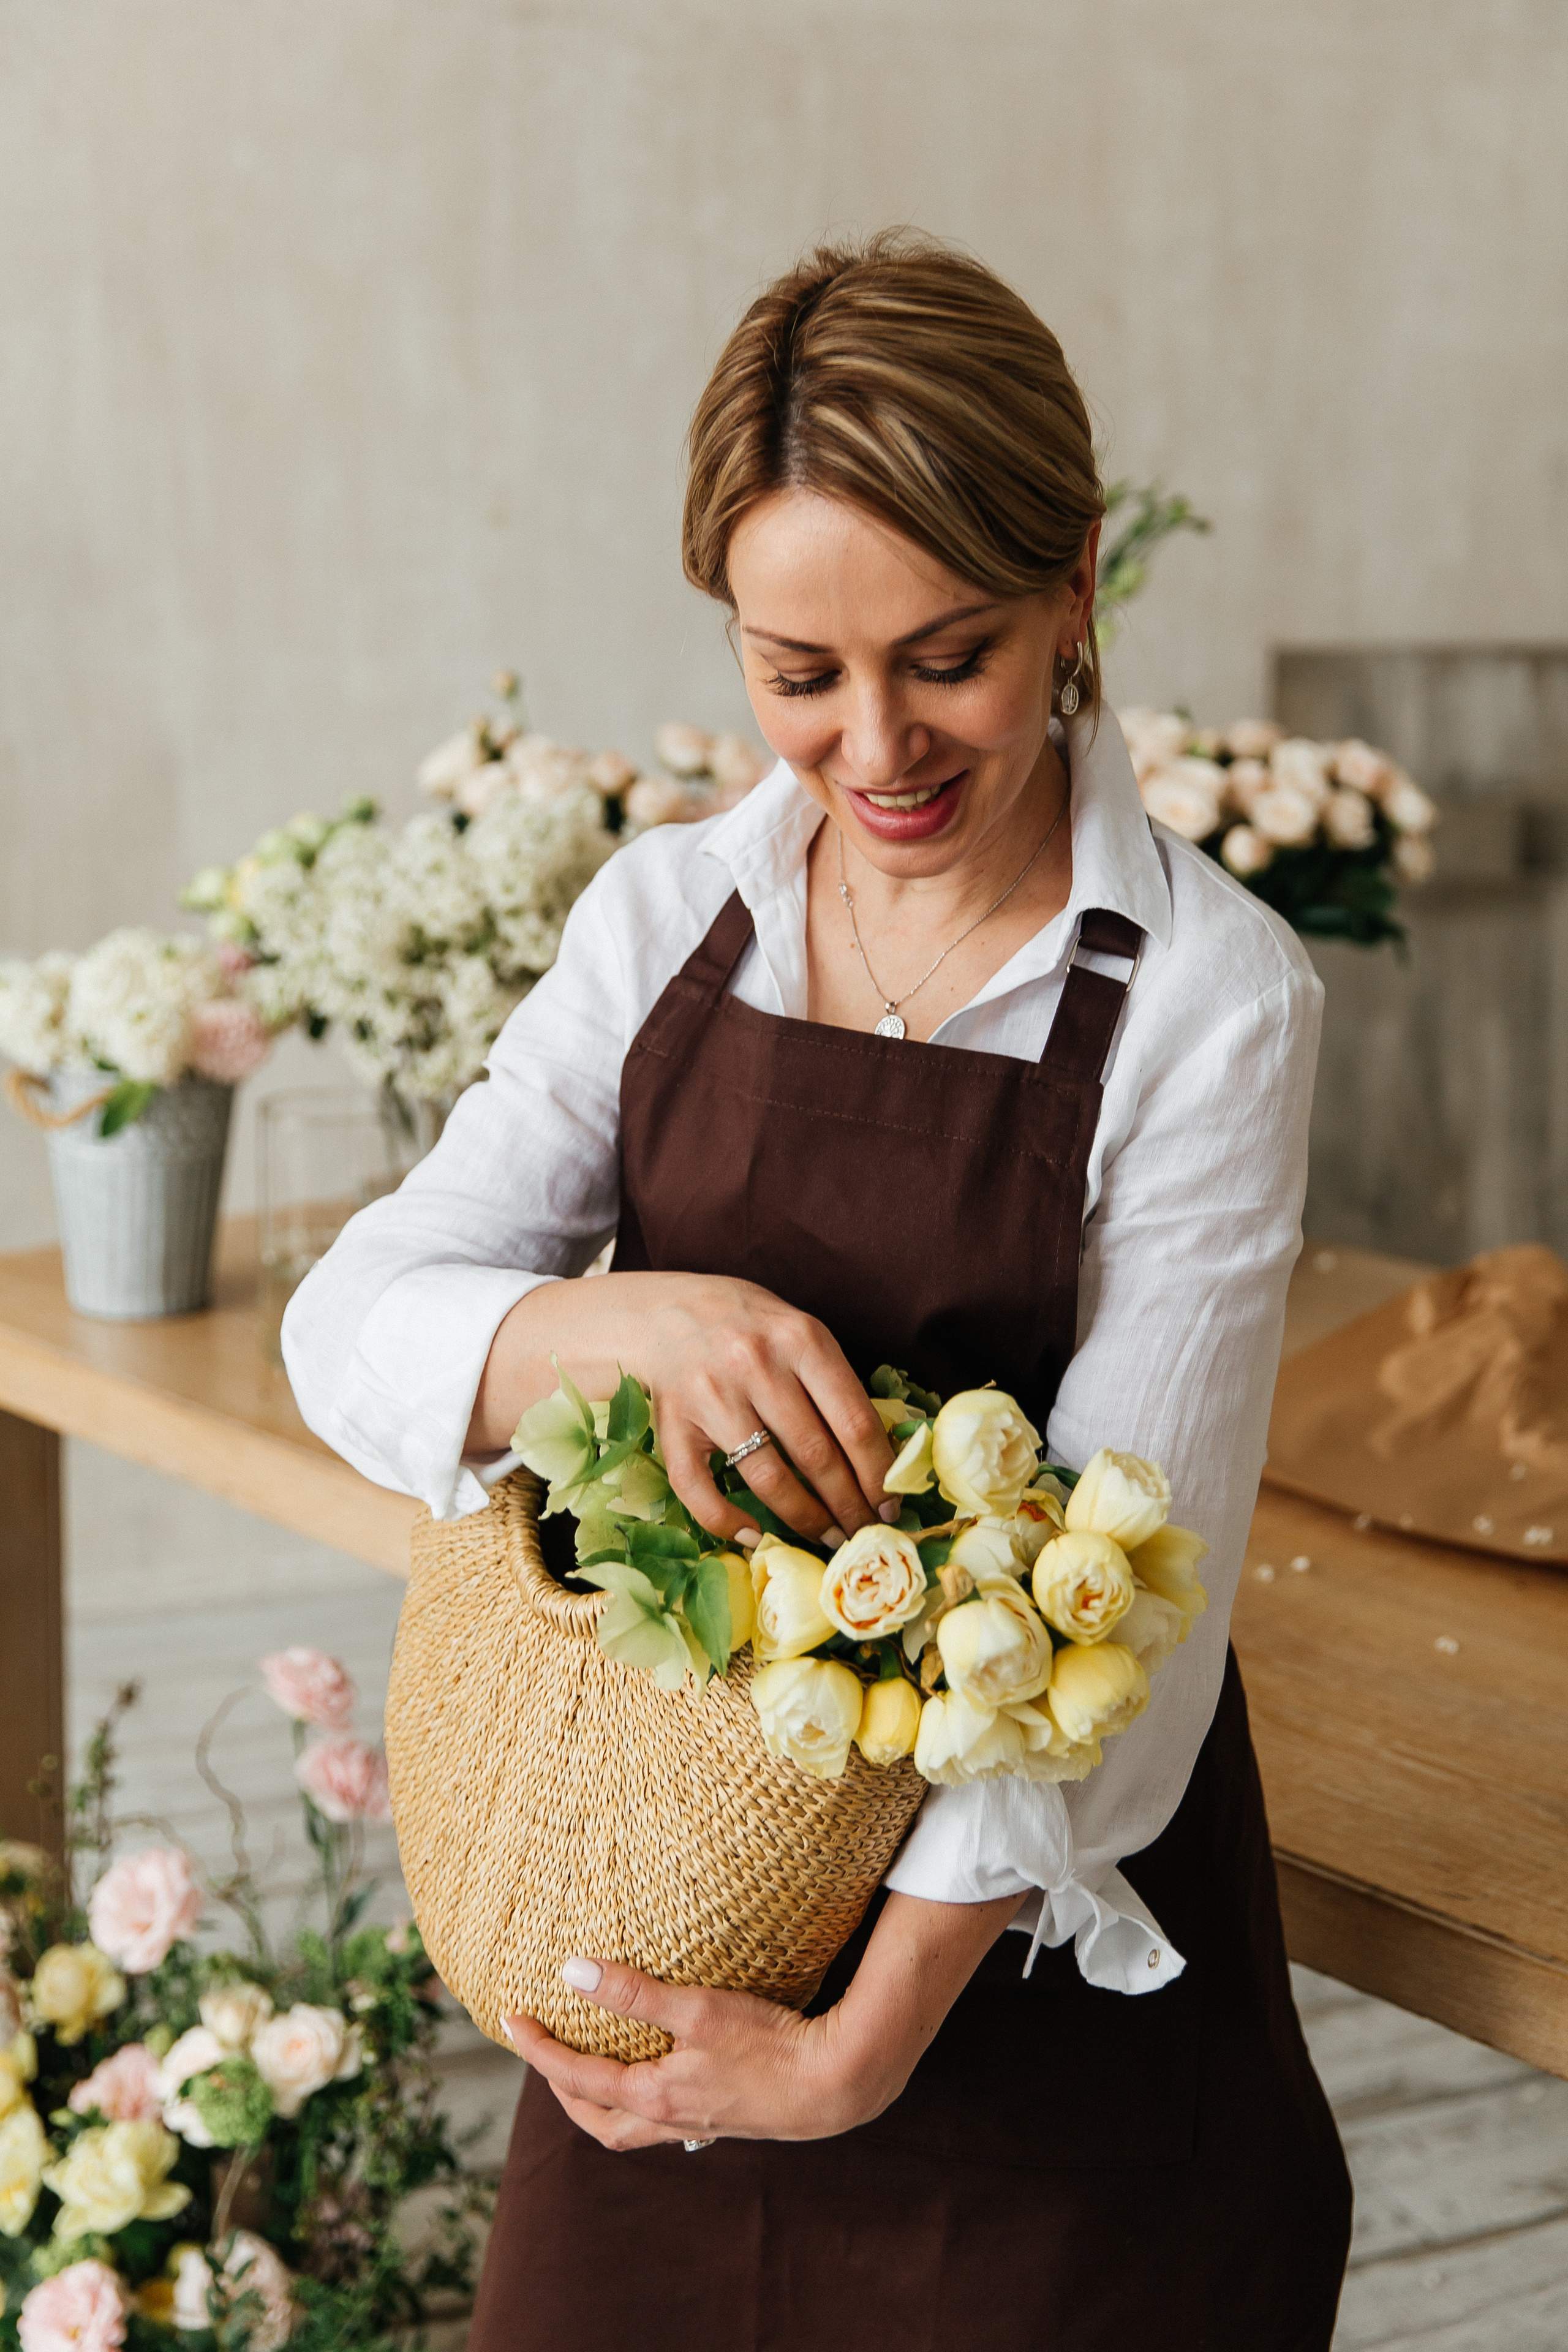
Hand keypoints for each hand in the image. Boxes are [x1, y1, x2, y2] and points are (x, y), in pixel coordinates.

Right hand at [469, 1269, 895, 1546]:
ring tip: (828, 1537)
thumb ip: (834, 1381)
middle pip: (816, 1456)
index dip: (878, 1473)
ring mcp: (712, 1396)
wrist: (663, 1312)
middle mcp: (757, 1365)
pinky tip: (756, 1535)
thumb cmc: (747, 1325)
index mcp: (801, 1338)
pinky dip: (727, 1522)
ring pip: (768, 1479)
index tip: (891, 1504)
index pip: (854, 1421)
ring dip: (805, 1519)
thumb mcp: (799, 1331)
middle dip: (848, 1506)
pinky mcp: (673, 1423)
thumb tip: (880, 1456)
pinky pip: (699, 1488)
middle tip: (865, 1532)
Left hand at [507, 1890, 1023, 2152]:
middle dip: (563, 2089)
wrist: (835, 2084)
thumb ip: (634, 1992)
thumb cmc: (769, 2044)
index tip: (510, 2020)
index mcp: (654, 2094)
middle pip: (597, 2119)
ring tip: (592, 2073)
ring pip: (631, 2127)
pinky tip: (661, 2081)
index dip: (538, 2049)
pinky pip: (667, 2121)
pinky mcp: (726, 2119)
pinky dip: (644, 2105)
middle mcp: (670, 2119)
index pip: (576, 2076)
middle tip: (544, 2053)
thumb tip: (572, 1973)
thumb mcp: (697, 2008)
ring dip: (601, 2103)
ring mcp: (699, 2124)